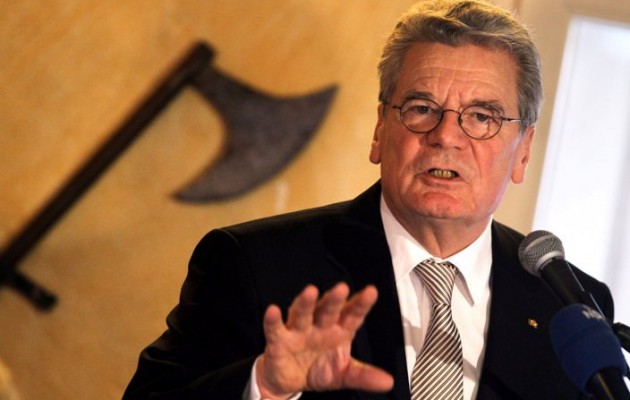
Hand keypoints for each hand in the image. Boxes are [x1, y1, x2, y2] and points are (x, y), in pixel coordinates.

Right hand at [256, 282, 393, 398]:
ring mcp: (299, 331)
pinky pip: (275, 329)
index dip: (361, 304)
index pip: (352, 315)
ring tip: (311, 292)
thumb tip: (387, 381)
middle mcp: (319, 326)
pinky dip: (273, 320)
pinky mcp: (279, 340)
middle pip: (327, 310)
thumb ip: (364, 376)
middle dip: (334, 300)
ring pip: (302, 313)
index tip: (371, 292)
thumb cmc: (318, 369)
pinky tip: (273, 311)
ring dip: (305, 303)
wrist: (290, 381)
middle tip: (341, 288)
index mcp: (338, 331)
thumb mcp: (344, 375)